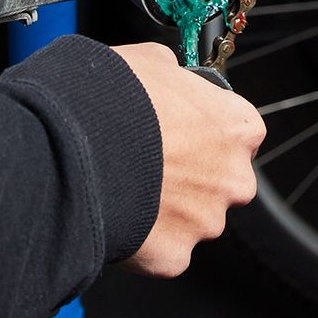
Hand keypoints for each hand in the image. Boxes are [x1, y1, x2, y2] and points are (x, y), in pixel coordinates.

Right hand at [109, 41, 265, 276]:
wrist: (77, 146)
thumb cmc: (116, 98)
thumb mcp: (151, 61)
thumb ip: (174, 77)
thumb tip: (169, 79)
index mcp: (237, 126)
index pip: (240, 132)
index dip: (208, 130)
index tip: (184, 130)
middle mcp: (234, 178)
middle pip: (222, 181)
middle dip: (193, 177)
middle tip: (152, 162)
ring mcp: (206, 222)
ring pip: (192, 219)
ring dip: (167, 209)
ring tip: (126, 186)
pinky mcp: (175, 256)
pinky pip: (163, 249)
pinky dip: (143, 238)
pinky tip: (118, 212)